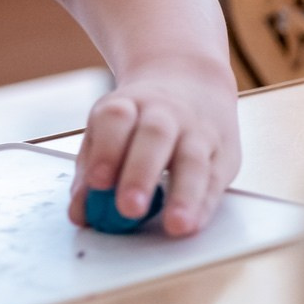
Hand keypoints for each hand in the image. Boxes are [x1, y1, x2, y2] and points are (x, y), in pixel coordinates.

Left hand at [71, 56, 238, 237]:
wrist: (189, 79)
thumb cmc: (140, 116)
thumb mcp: (109, 129)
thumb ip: (92, 169)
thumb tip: (80, 213)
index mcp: (129, 104)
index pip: (115, 119)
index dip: (105, 150)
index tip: (97, 181)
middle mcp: (165, 113)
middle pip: (155, 137)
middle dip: (141, 174)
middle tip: (128, 208)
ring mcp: (197, 131)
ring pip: (192, 160)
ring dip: (183, 195)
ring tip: (174, 225)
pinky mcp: (223, 153)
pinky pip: (215, 179)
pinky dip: (204, 205)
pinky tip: (193, 224)